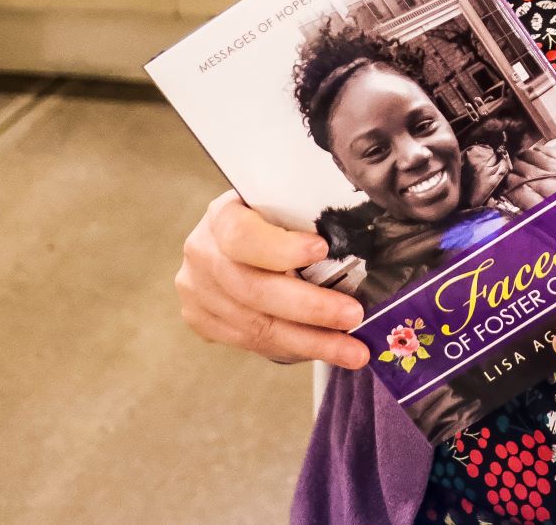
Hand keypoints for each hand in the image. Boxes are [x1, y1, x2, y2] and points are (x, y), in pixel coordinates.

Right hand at [175, 190, 369, 368]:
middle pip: (253, 290)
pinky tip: (328, 351)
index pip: (243, 236)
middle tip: (354, 315)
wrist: (238, 239)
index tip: (323, 250)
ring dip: (312, 342)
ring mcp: (199, 293)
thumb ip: (308, 217)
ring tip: (354, 352)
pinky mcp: (204, 322)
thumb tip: (356, 238)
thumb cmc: (275, 217)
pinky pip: (254, 344)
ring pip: (257, 327)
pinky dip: (296, 349)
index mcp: (222, 216)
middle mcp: (203, 255)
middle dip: (310, 307)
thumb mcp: (286, 204)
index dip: (281, 247)